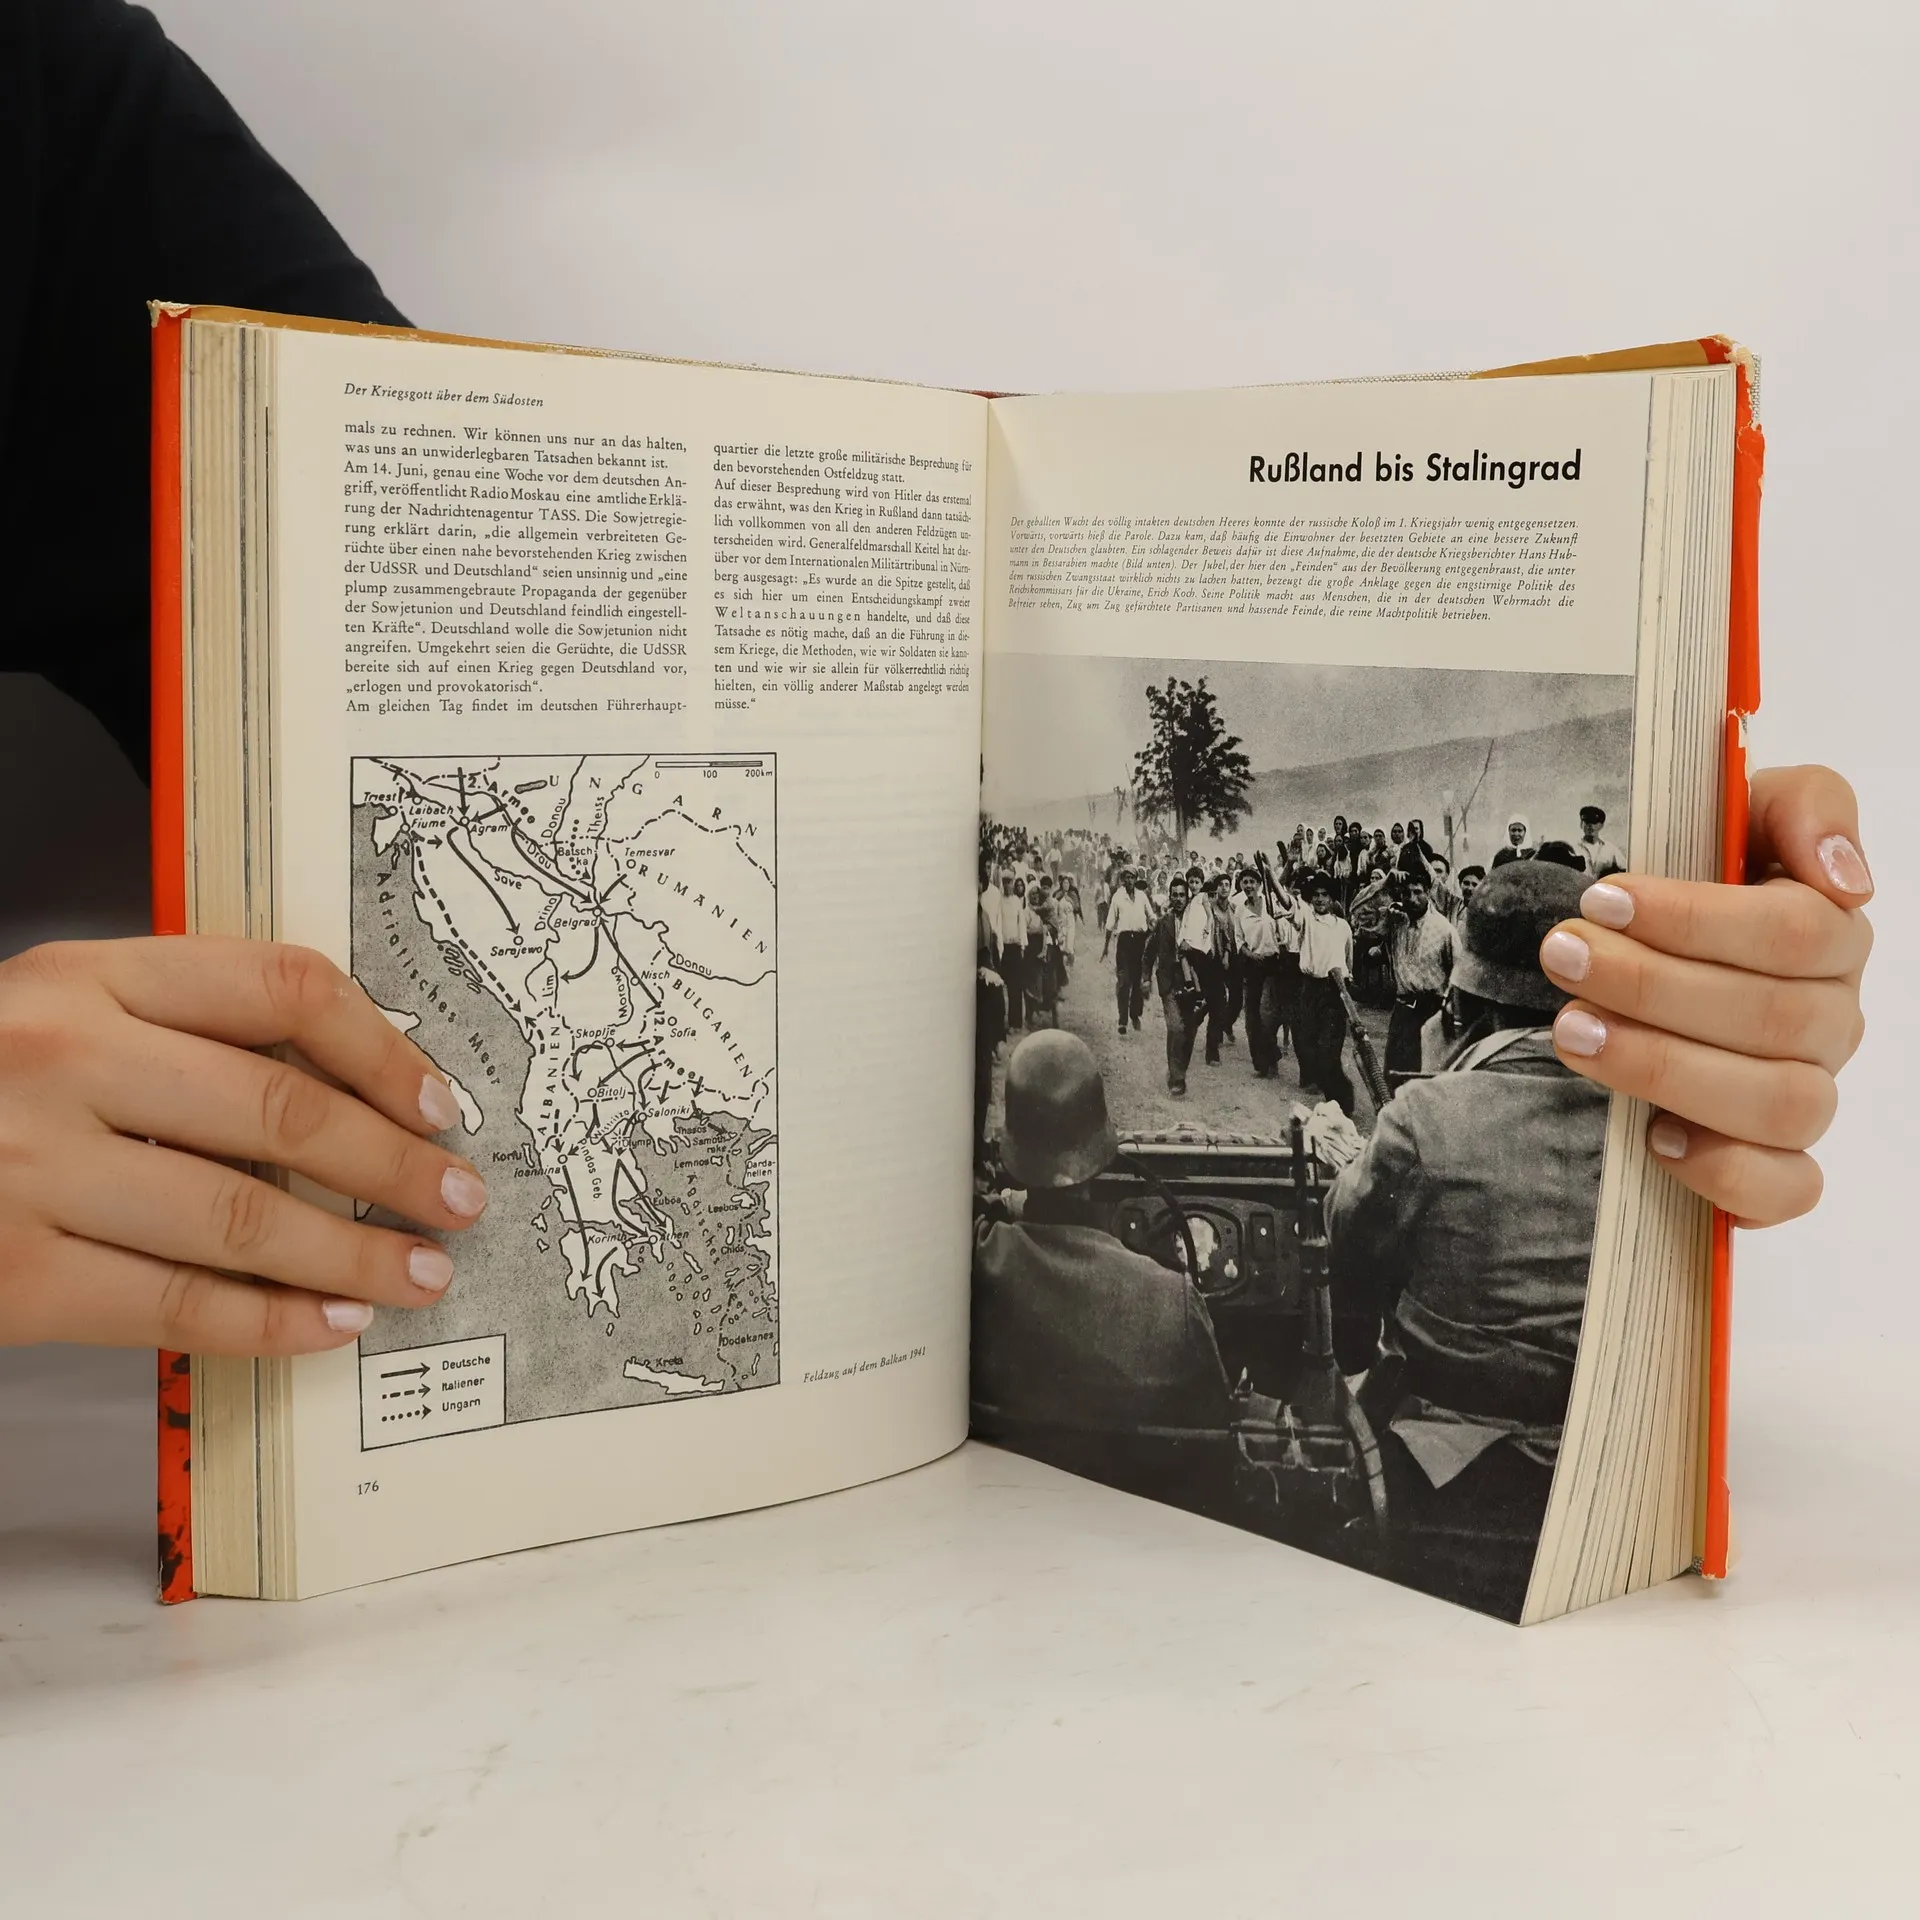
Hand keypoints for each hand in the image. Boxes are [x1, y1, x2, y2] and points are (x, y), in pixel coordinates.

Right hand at [0, 937, 487, 1354]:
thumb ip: (185, 1031)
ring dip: (353, 1254)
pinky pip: (178, 1307)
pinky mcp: (16, 1277)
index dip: (383, 1050)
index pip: (280, 988)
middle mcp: (63, 1060)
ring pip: (244, 1219)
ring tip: (419, 1273)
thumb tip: (357, 1088)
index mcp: (88, 975)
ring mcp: (32, 1171)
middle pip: (283, 1111)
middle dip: (396, 1166)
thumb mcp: (65, 1015)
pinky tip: (329, 1325)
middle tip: (459, 1199)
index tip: (440, 1101)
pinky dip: (272, 1322)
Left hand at [1538, 766, 1870, 1225]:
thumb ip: (1806, 805)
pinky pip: (1788, 1188)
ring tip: (1572, 1032)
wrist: (1646, 949)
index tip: (1601, 899)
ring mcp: (1807, 1090)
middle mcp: (1830, 1017)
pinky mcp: (1777, 1161)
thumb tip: (1845, 881)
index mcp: (1829, 934)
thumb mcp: (1744, 809)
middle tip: (1563, 957)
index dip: (1695, 918)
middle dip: (1653, 985)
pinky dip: (1727, 1172)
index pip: (1796, 932)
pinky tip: (1654, 1138)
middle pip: (1776, 1017)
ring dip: (1666, 1068)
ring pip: (1781, 1102)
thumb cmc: (1697, 875)